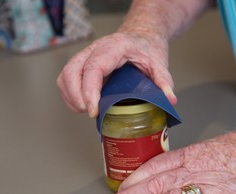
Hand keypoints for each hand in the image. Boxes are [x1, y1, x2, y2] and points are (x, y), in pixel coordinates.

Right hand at [56, 31, 176, 116]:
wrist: (141, 37)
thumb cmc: (146, 49)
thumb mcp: (159, 63)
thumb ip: (164, 82)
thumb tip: (169, 100)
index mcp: (114, 48)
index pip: (94, 68)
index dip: (90, 91)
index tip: (93, 110)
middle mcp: (95, 49)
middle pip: (72, 71)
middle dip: (77, 97)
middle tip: (90, 113)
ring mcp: (86, 56)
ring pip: (66, 76)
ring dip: (71, 97)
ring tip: (87, 111)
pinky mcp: (83, 65)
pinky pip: (67, 79)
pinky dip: (71, 95)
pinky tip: (83, 106)